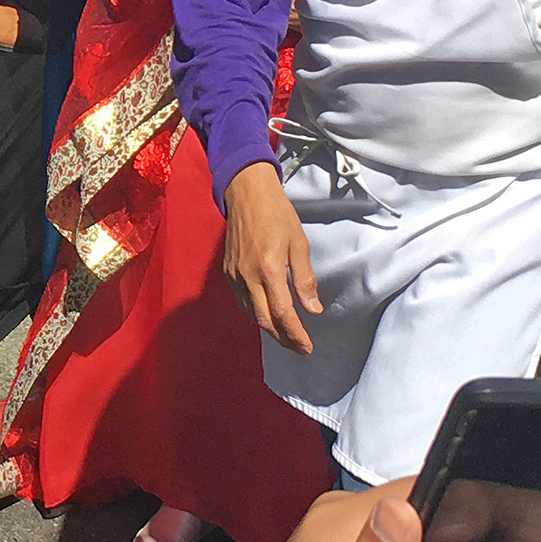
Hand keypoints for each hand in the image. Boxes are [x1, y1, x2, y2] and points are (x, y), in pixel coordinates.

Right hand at [220, 163, 320, 352]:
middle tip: (299, 347)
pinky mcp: (227, 272)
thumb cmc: (277, 214)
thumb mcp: (299, 244)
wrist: (247, 194)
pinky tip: (267, 314)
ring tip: (287, 335)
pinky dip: (255, 314)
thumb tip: (313, 309)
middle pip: (264, 320)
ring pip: (251, 314)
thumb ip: (305, 279)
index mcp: (269, 269)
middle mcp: (248, 276)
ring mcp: (235, 275)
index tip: (307, 347)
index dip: (296, 334)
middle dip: (283, 338)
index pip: (283, 313)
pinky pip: (241, 302)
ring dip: (269, 329)